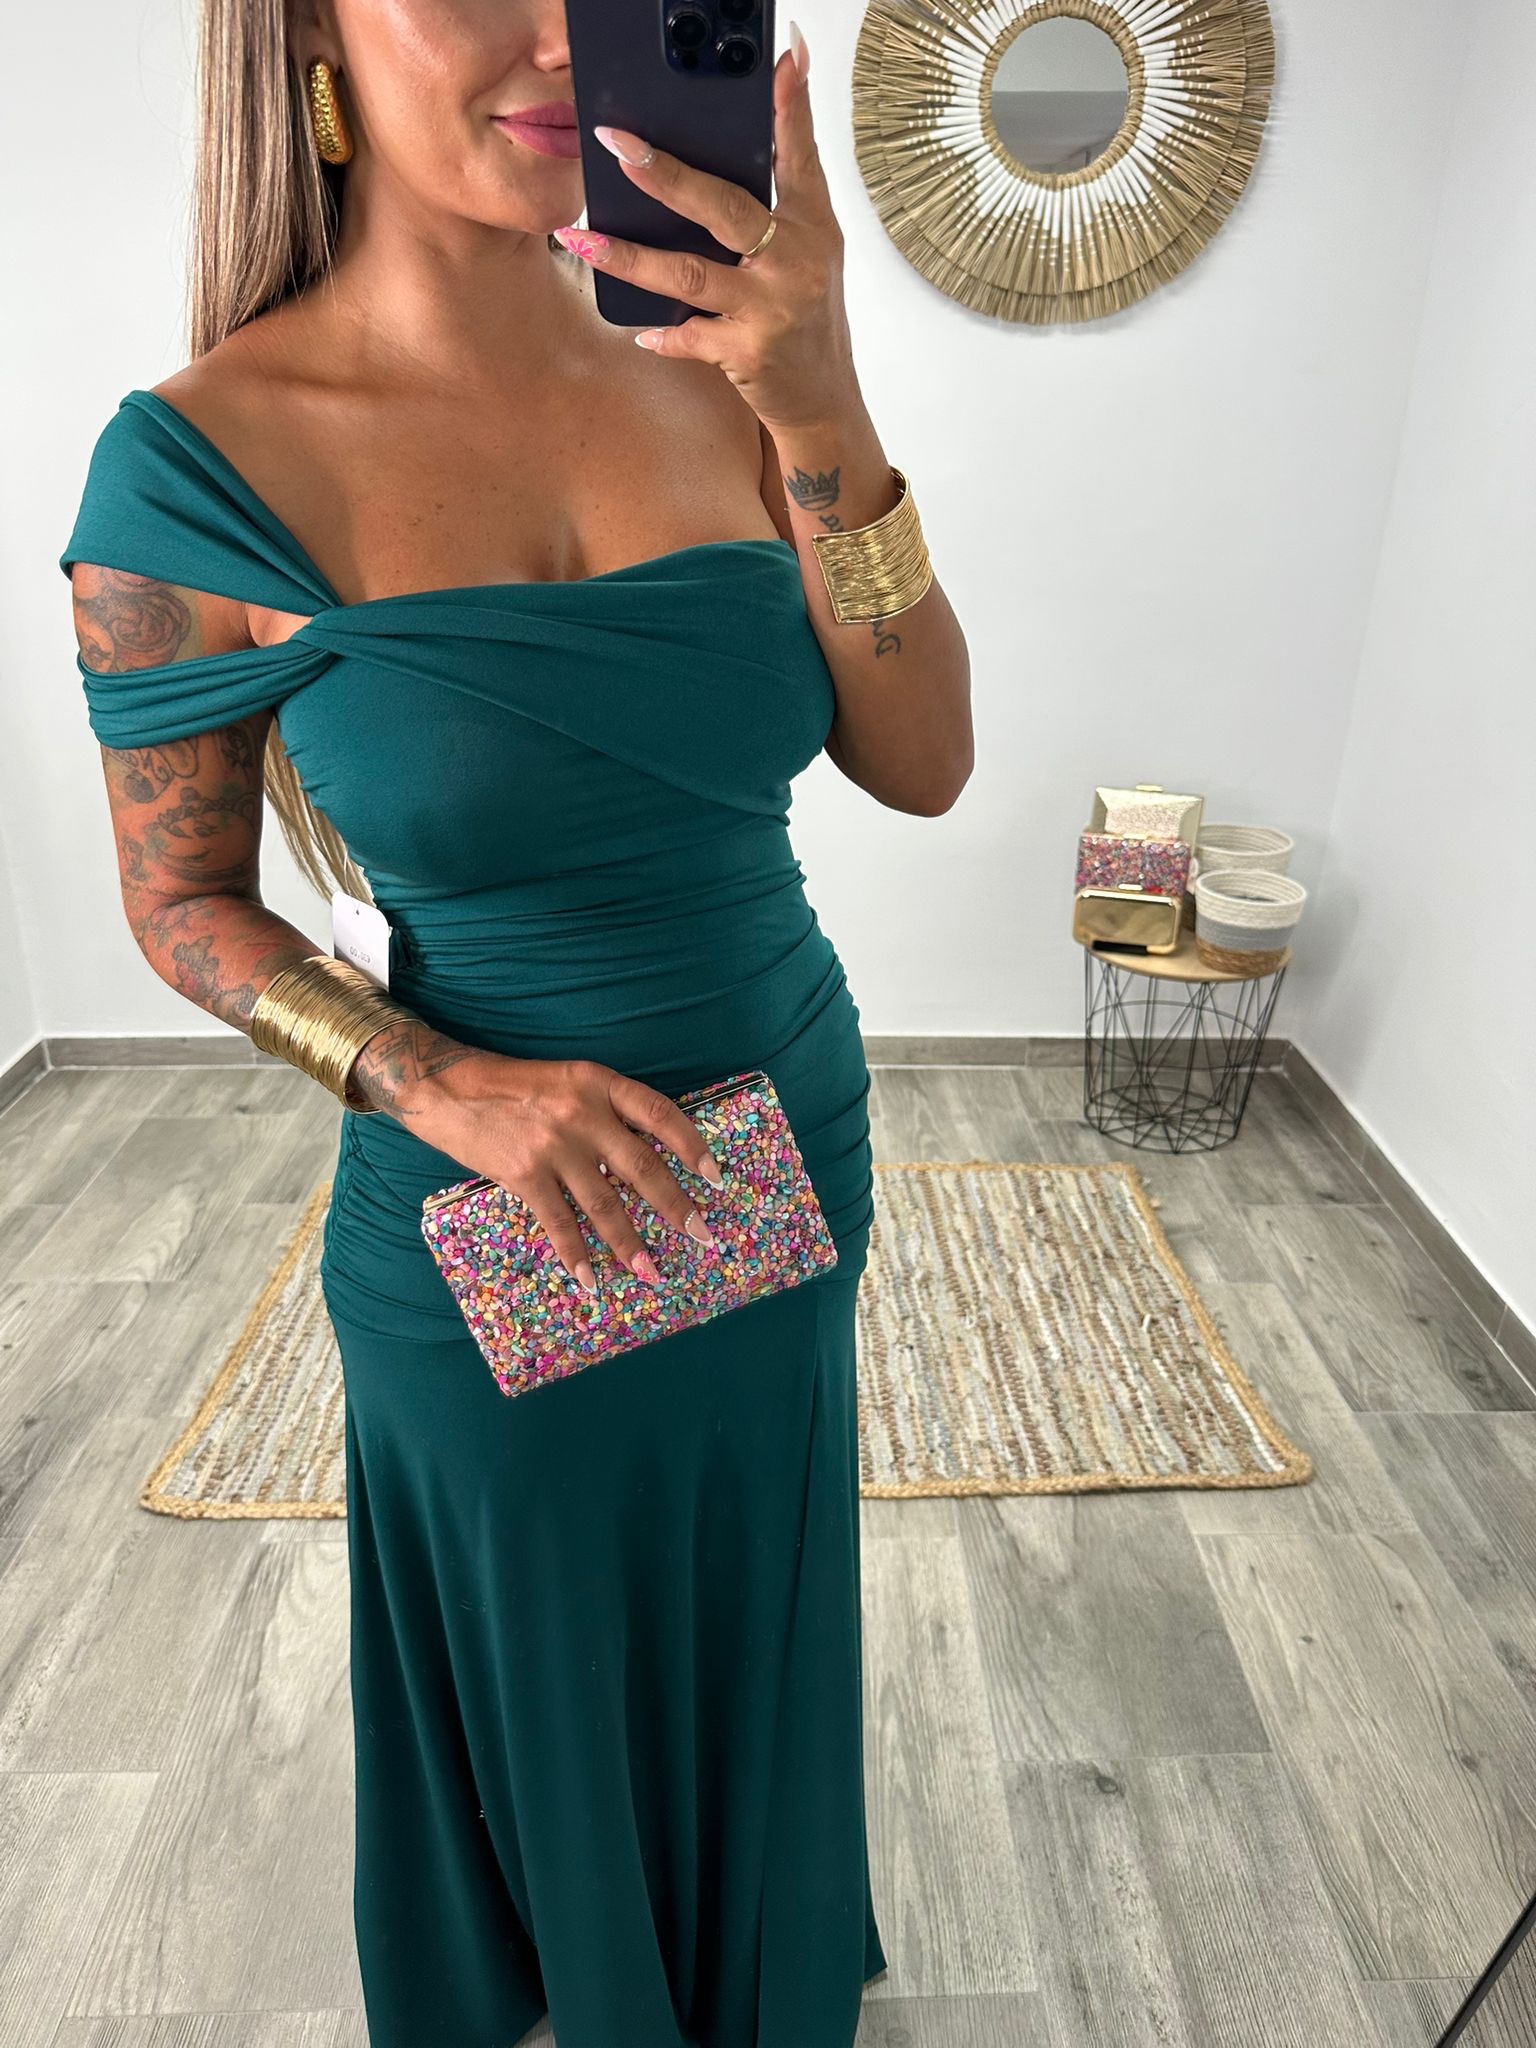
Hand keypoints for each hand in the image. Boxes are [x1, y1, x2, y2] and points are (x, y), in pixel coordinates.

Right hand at [404, 1051, 724, 1292]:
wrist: (447, 1088)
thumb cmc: (513, 1087)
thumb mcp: (568, 1081)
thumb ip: (605, 1111)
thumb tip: (648, 1158)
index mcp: (599, 1082)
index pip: (661, 1115)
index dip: (693, 1147)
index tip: (715, 1178)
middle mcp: (583, 1113)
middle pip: (643, 1167)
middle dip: (676, 1207)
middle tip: (702, 1236)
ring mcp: (554, 1146)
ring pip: (606, 1203)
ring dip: (631, 1244)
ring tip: (652, 1273)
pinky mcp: (524, 1174)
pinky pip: (560, 1223)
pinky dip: (577, 1254)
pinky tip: (591, 1279)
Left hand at [554, 25, 857, 434]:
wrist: (824, 400)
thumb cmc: (806, 316)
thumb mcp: (810, 247)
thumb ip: (788, 184)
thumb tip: (759, 112)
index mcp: (811, 224)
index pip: (798, 152)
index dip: (789, 104)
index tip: (780, 56)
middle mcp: (796, 260)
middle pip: (724, 207)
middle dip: (667, 175)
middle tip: (617, 145)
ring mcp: (772, 308)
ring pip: (689, 274)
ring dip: (629, 256)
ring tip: (579, 235)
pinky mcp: (750, 352)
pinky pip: (691, 337)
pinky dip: (664, 335)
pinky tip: (639, 331)